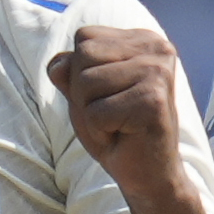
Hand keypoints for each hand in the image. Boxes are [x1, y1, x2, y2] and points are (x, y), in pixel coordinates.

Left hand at [48, 26, 189, 204]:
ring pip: (86, 83)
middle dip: (83, 93)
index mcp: (143, 39)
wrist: (149, 175)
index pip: (84, 38)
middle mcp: (157, 48)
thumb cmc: (117, 130)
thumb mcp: (84, 95)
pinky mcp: (153, 100)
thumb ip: (70, 72)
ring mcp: (157, 72)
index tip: (109, 95)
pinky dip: (100, 132)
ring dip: (91, 113)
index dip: (81, 73)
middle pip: (83, 56)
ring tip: (117, 124)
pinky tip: (124, 136)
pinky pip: (95, 113)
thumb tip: (56, 65)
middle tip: (112, 114)